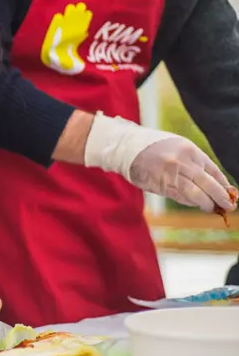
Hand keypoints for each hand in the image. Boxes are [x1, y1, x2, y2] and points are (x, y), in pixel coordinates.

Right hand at [85, 113, 236, 212]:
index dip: (223, 184)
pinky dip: (189, 202)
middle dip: (220, 198)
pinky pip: (180, 197)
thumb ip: (194, 163)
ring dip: (206, 204)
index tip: (230, 193)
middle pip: (208, 185)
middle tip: (228, 207)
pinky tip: (194, 203)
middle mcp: (182, 163)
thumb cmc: (155, 147)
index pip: (213, 171)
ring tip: (211, 208)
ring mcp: (171, 175)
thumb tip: (214, 183)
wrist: (127, 148)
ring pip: (195, 195)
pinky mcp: (161, 186)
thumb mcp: (178, 147)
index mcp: (189, 151)